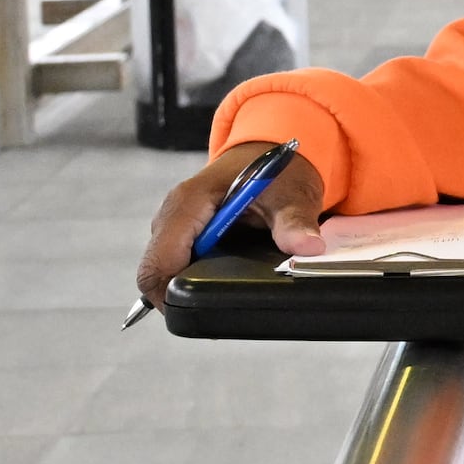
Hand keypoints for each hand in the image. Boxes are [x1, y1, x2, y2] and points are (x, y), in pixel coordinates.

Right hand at [137, 142, 327, 301]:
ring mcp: (175, 225)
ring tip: (227, 292)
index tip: (202, 311)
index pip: (159, 261)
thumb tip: (307, 248)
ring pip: (165, 269)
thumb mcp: (292, 194)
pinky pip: (177, 263)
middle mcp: (174, 214)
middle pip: (156, 270)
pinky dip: (195, 276)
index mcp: (189, 202)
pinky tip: (222, 281)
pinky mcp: (184, 234)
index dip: (170, 294)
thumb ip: (295, 221)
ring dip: (190, 284)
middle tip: (221, 306)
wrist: (270, 152)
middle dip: (181, 294)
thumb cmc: (275, 169)